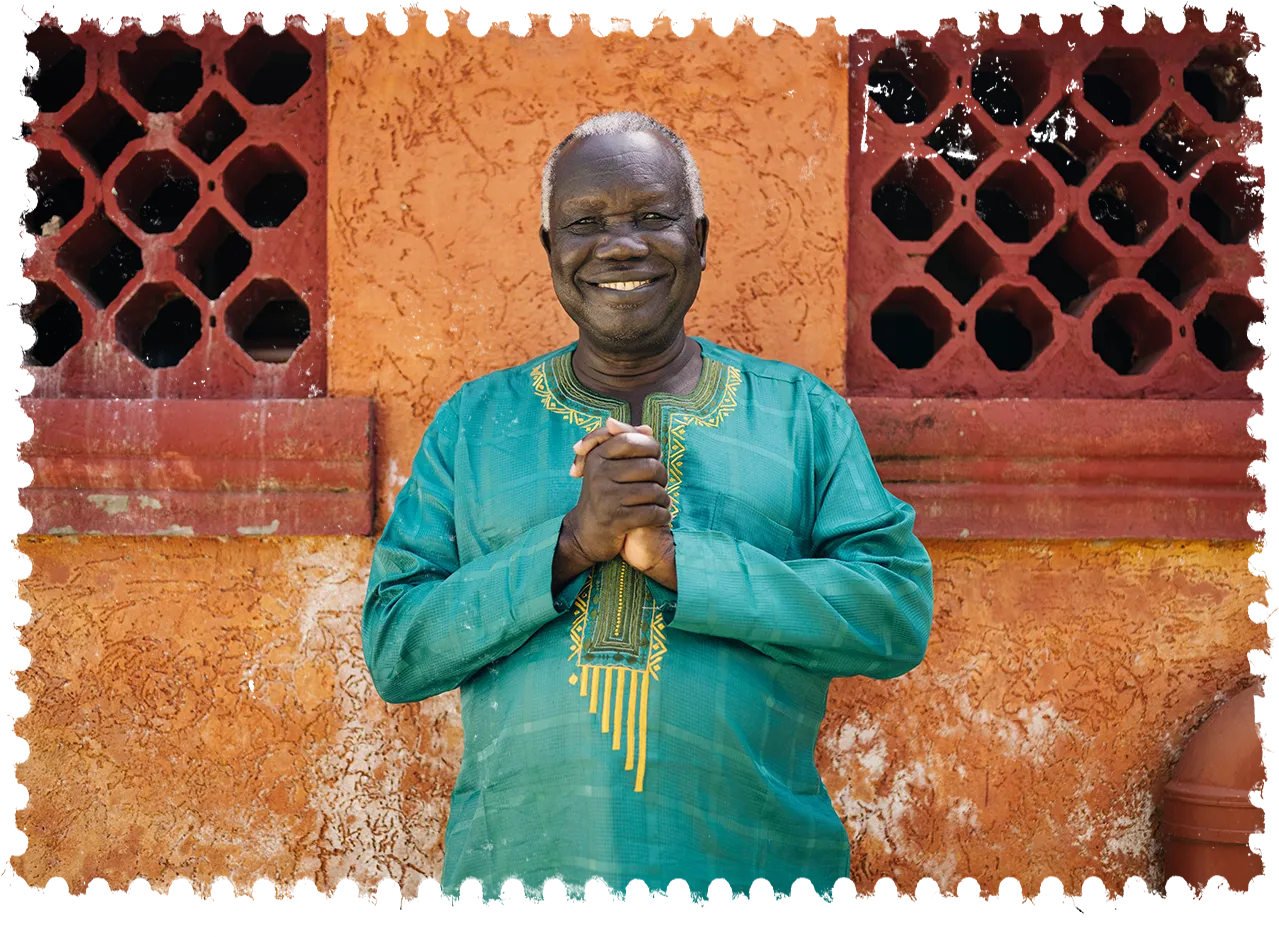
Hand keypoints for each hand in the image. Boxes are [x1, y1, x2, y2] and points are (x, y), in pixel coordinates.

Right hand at [561, 418, 670, 566]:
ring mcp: (606, 497)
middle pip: (650, 467)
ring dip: (664, 499)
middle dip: (662, 477)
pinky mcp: (615, 520)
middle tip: (659, 485)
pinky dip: (663, 516)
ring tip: (660, 502)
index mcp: (597, 456)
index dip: (651, 448)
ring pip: (654, 491)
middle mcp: (598, 474)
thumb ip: (627, 443)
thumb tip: (647, 429)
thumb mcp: (607, 465)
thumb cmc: (604, 494)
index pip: (633, 440)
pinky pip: (653, 513)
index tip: (652, 459)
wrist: (586, 533)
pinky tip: (661, 516)